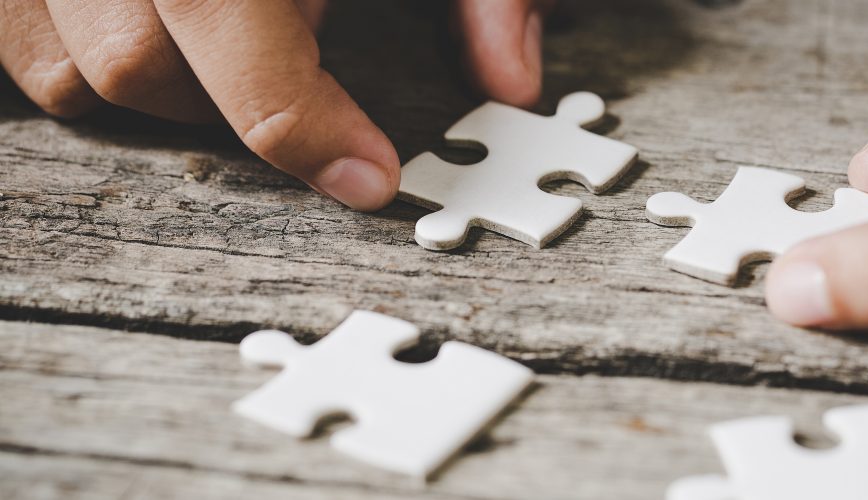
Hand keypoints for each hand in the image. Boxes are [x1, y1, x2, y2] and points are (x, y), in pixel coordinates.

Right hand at [0, 0, 548, 210]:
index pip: (236, 33)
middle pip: (136, 64)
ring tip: (228, 48)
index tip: (368, 174)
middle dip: (227, 110)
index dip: (301, 127)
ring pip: (62, 60)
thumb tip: (513, 77)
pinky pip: (16, 30)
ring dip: (151, 87)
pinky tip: (155, 23)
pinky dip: (76, 52)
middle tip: (303, 99)